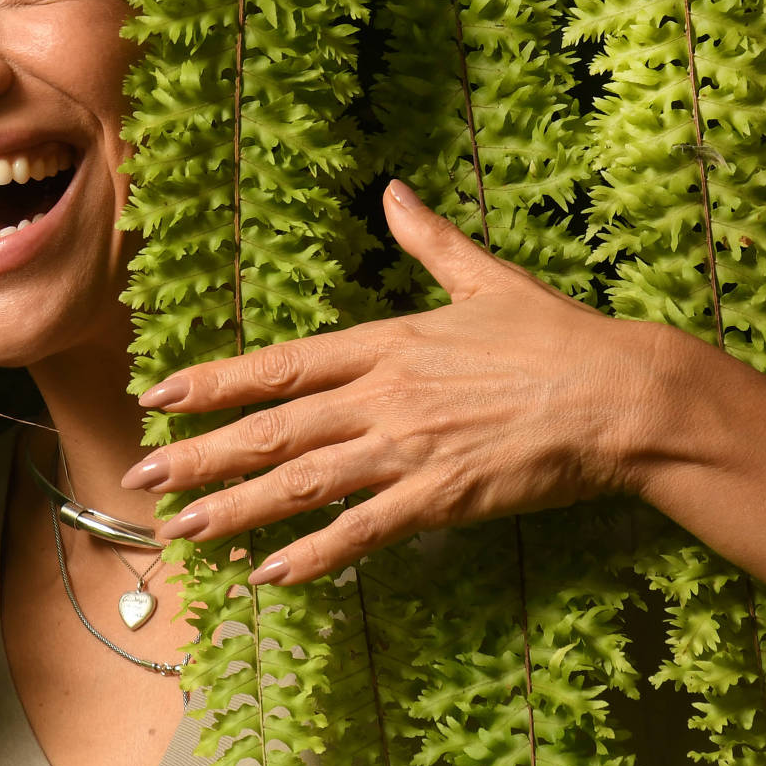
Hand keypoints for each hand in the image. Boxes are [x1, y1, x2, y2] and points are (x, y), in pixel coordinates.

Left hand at [119, 179, 672, 586]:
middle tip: (142, 479)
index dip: (214, 383)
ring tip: (181, 530)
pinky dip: (311, 555)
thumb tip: (393, 190)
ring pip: (301, 484)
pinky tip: (269, 574)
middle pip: (273, 430)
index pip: (279, 365)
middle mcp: (383, 396)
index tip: (159, 397)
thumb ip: (428, 239)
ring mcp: (408, 450)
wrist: (622, 395)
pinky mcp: (441, 499)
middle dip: (200, 456)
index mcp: (386, 343)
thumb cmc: (558, 337)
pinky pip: (361, 532)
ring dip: (235, 509)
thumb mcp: (485, 277)